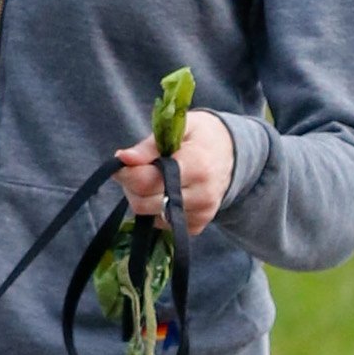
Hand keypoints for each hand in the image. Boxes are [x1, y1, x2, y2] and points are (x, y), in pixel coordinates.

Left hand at [115, 109, 234, 234]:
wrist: (232, 154)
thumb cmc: (201, 136)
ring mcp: (201, 214)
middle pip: (143, 202)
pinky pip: (160, 223)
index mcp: (197, 166)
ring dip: (141, 197)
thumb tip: (122, 158)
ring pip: (148, 215)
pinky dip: (155, 209)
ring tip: (152, 178)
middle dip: (131, 185)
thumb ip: (149, 145)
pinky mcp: (197, 226)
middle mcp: (202, 195)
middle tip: (136, 169)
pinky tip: (166, 192)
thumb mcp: (179, 128)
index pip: (147, 181)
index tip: (120, 163)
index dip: (126, 173)